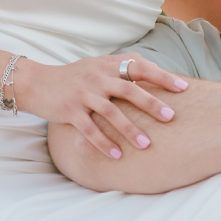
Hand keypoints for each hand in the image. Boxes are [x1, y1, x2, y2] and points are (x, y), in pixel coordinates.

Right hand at [22, 54, 187, 157]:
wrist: (37, 83)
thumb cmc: (74, 76)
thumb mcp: (98, 65)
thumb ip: (123, 66)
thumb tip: (155, 69)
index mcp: (107, 66)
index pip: (140, 67)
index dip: (162, 77)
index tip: (183, 88)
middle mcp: (97, 78)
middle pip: (130, 90)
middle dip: (152, 104)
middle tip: (171, 118)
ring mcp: (83, 94)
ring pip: (111, 113)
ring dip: (130, 130)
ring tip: (147, 145)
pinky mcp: (70, 111)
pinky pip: (89, 130)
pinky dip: (104, 143)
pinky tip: (117, 156)